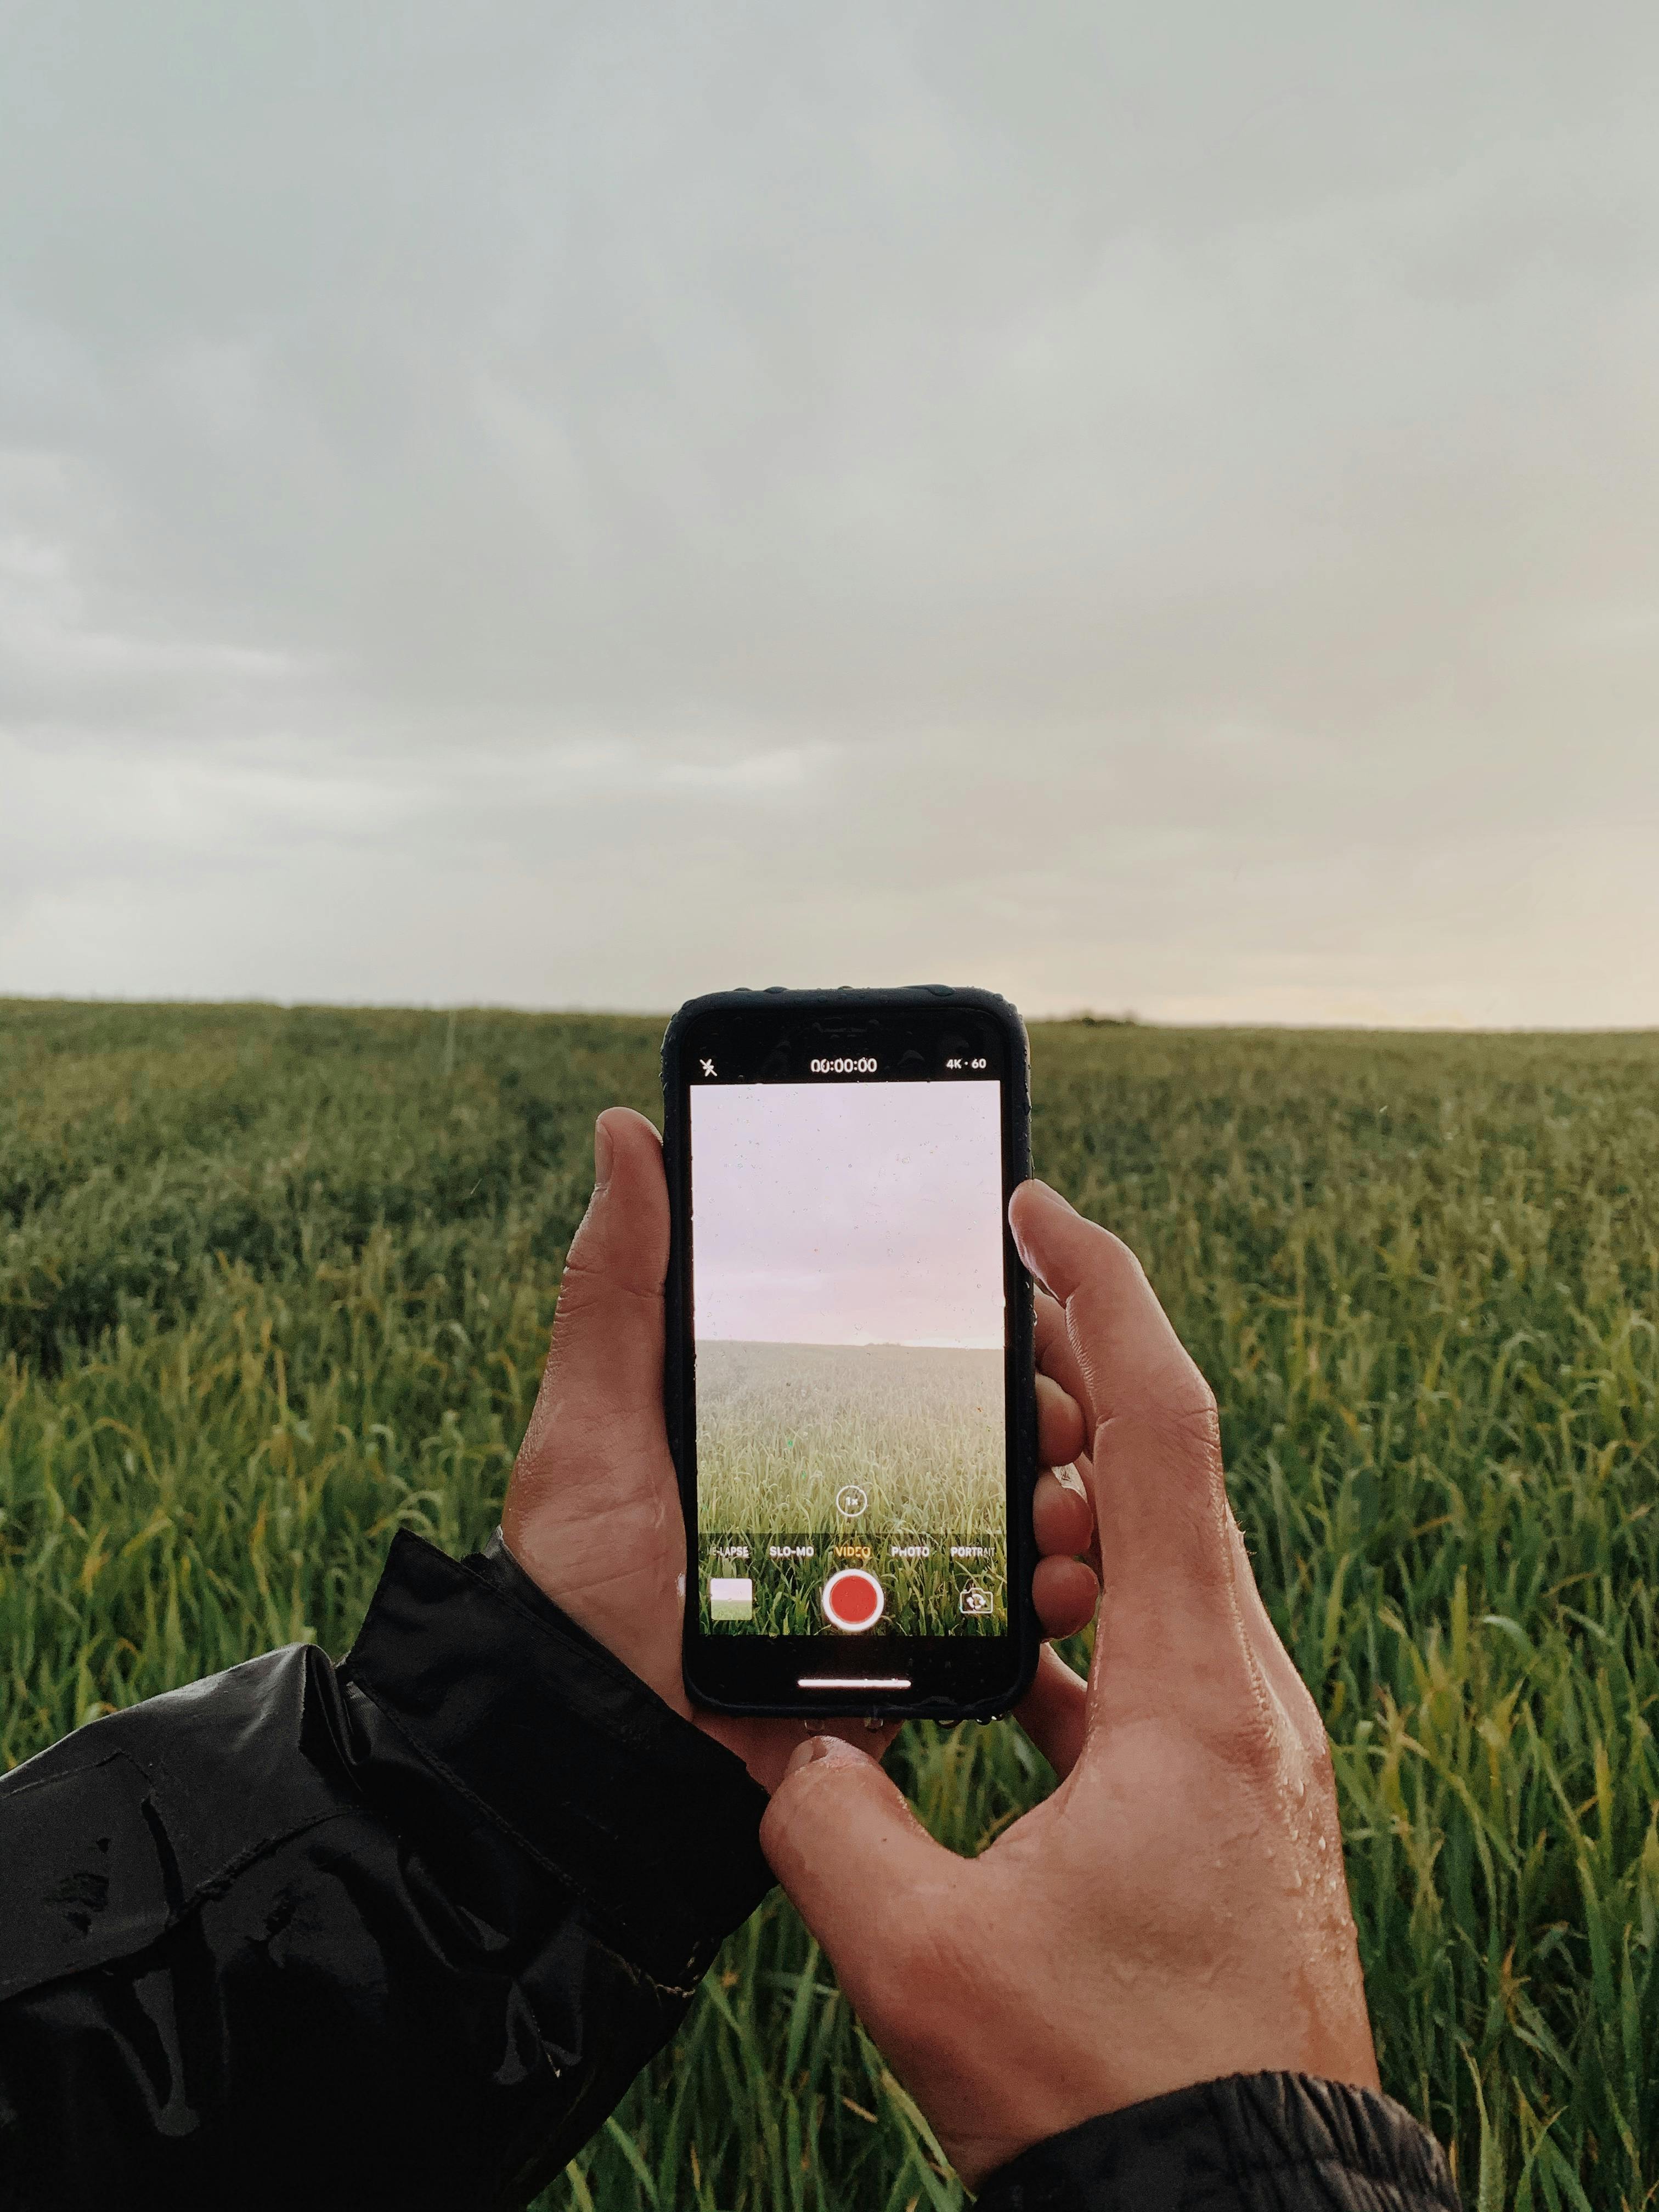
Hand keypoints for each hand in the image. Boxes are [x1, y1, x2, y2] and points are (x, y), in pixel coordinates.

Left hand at [501, 1109, 1097, 1791]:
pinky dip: (1050, 1578)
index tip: (1019, 1257)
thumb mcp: (592, 1425)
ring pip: (1011, 1497)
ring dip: (1062, 1473)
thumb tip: (625, 1127)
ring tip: (1063, 1472)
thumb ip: (619, 1287)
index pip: (897, 1331)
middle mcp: (849, 1475)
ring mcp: (887, 1560)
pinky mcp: (911, 1643)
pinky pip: (1002, 1603)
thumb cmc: (581, 1591)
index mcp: (785, 1411)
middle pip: (976, 1406)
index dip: (970, 1296)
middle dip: (1038, 1380)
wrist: (600, 1763)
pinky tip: (1061, 1565)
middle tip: (1053, 1375)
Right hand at [760, 1180, 1378, 2185]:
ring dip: (1073, 1503)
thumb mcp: (923, 1958)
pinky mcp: (1227, 1789)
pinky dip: (1080, 1607)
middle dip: (1071, 1380)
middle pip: (1168, 1469)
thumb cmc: (1109, 2086)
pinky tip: (1007, 1643)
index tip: (1035, 1205)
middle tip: (975, 1337)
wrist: (1242, 2208)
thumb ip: (825, 1825)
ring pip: (1163, 1557)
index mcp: (1190, 1688)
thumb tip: (780, 1748)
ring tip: (980, 1486)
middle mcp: (1240, 1690)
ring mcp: (1243, 1739)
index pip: (1161, 1424)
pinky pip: (1151, 1646)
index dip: (1100, 1291)